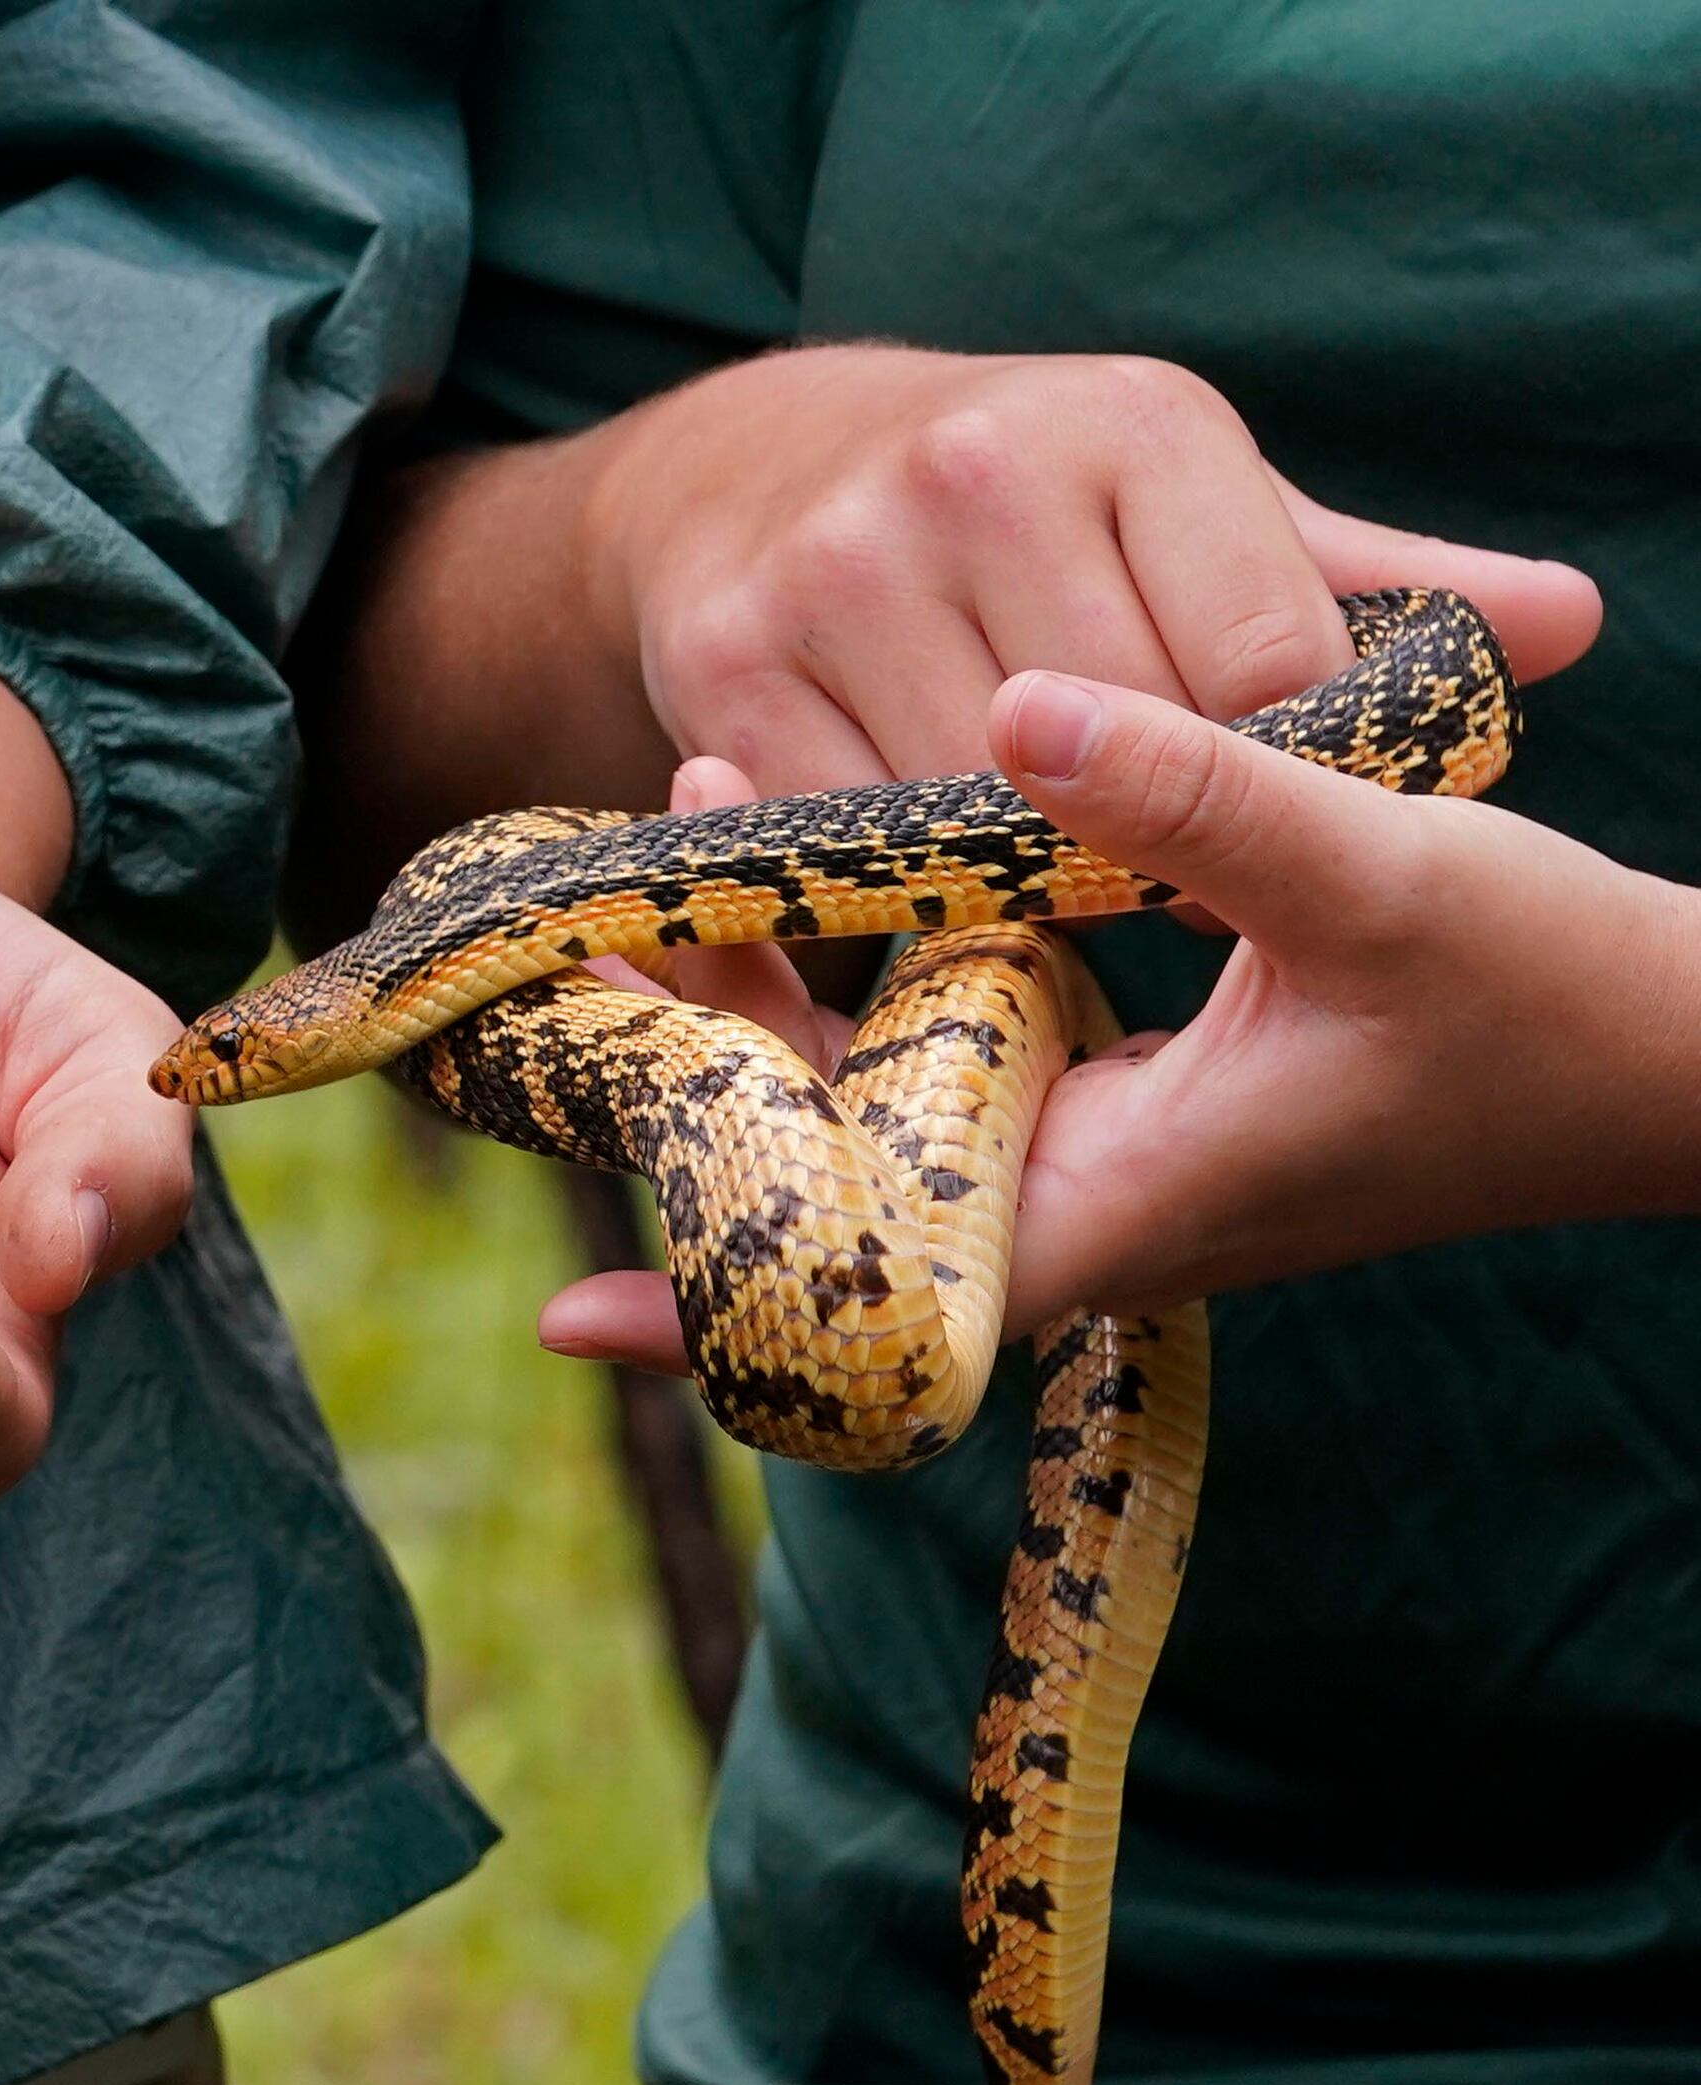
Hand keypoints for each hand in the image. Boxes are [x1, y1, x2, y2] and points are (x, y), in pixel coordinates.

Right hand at [305, 346, 1599, 915]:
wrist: (757, 470)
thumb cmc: (1034, 516)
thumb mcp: (1205, 516)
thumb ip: (1372, 591)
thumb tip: (1568, 628)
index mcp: (1137, 425)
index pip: (1262, 663)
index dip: (1273, 777)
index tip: (1256, 826)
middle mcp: (978, 474)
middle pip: (1120, 746)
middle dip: (1145, 836)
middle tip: (1151, 885)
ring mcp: (835, 568)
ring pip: (974, 808)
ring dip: (1016, 875)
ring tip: (1044, 877)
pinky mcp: (724, 665)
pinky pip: (842, 836)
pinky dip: (892, 877)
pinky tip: (927, 866)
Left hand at [532, 678, 1700, 1368]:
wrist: (1689, 1049)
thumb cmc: (1558, 991)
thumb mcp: (1378, 872)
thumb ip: (1194, 798)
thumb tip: (1012, 709)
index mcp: (1114, 1203)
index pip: (866, 1293)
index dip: (712, 1302)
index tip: (558, 1313)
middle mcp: (1083, 1205)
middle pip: (827, 1180)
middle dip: (696, 1071)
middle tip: (581, 933)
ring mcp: (1101, 1154)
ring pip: (879, 1109)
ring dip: (774, 1004)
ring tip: (677, 848)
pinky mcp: (1130, 1094)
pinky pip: (953, 1058)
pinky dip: (877, 980)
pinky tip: (816, 871)